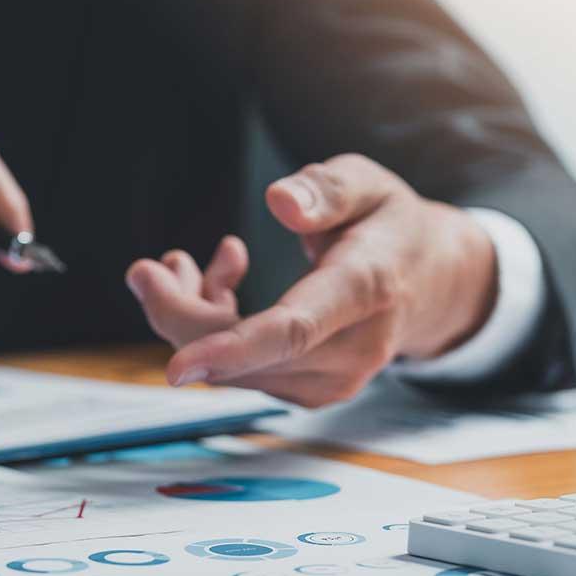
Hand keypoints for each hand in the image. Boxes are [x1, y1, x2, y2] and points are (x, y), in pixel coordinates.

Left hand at [126, 154, 496, 406]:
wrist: (427, 280)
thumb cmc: (389, 226)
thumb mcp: (369, 184)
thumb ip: (326, 189)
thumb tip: (280, 201)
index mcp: (366, 288)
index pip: (294, 331)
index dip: (231, 349)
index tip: (176, 367)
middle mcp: (354, 349)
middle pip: (244, 356)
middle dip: (180, 315)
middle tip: (148, 268)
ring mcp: (332, 380)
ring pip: (232, 370)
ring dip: (194, 317)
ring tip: (198, 262)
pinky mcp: (310, 391)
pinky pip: (241, 373)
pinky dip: (214, 334)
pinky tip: (222, 285)